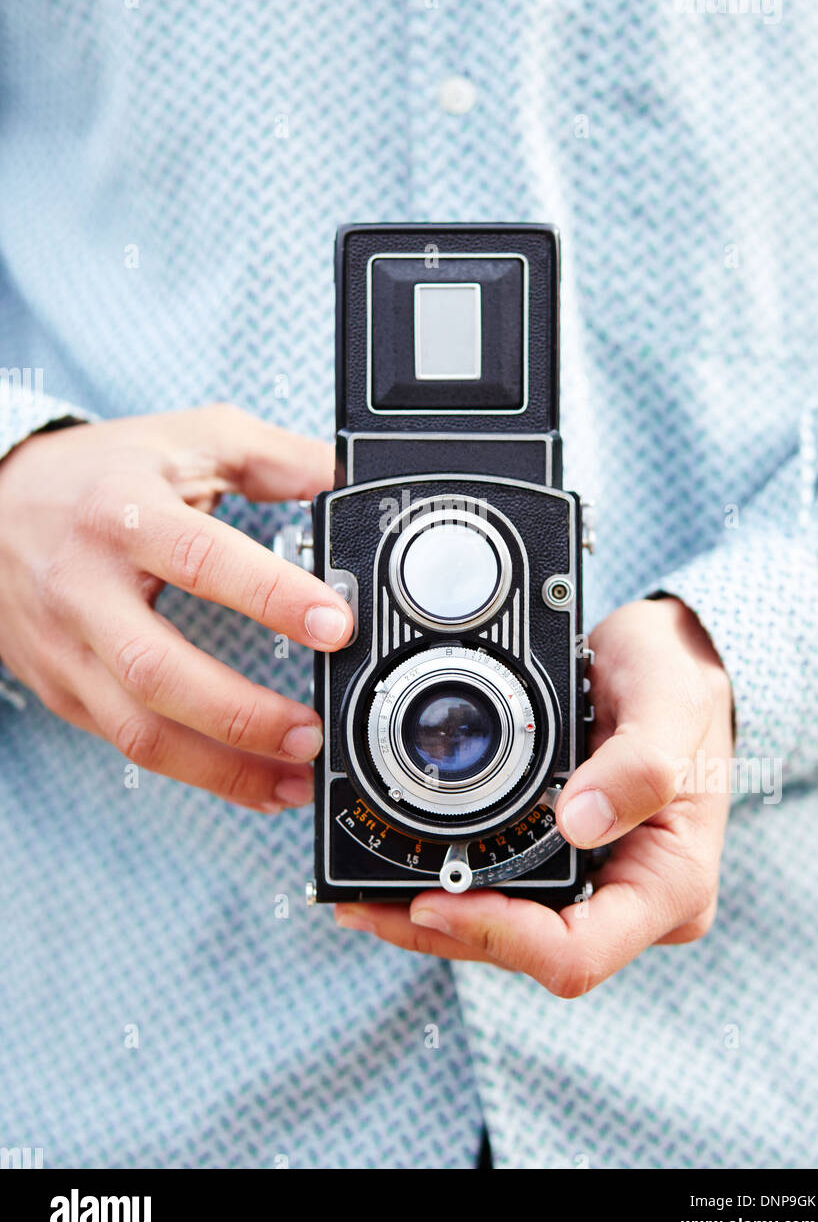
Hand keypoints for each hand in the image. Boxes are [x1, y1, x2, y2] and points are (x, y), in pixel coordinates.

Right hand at [0, 404, 352, 811]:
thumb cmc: (100, 473)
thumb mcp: (189, 440)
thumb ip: (278, 458)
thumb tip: (352, 481)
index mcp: (125, 513)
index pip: (202, 559)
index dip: (273, 597)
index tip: (336, 625)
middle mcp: (86, 586)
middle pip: (157, 671)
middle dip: (243, 715)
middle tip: (314, 733)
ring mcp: (66, 648)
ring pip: (139, 731)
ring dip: (224, 769)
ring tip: (297, 778)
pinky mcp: (62, 690)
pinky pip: (129, 745)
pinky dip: (196, 773)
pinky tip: (252, 780)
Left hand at [335, 597, 733, 996]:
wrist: (672, 659)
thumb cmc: (679, 679)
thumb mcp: (670, 702)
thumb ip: (641, 763)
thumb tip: (579, 821)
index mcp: (670, 885)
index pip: (576, 954)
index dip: (496, 936)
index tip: (430, 901)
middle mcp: (632, 904)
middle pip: (523, 953)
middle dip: (442, 932)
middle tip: (358, 901)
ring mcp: (596, 889)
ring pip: (502, 934)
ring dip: (432, 919)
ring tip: (356, 890)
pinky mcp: (566, 867)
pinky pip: (500, 895)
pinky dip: (448, 887)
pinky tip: (399, 869)